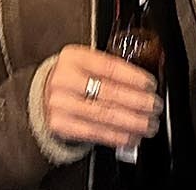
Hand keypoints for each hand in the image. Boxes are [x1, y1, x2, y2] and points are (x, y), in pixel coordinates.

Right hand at [41, 45, 161, 149]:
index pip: (109, 67)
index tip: (151, 85)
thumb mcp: (84, 64)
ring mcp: (60, 104)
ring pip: (105, 115)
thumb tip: (144, 86)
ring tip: (149, 125)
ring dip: (133, 122)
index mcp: (74, 57)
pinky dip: (117, 137)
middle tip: (155, 107)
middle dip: (139, 102)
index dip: (134, 77)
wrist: (40, 97)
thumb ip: (108, 69)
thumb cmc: (71, 79)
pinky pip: (95, 132)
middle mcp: (65, 79)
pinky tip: (131, 137)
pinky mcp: (60, 125)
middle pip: (110, 93)